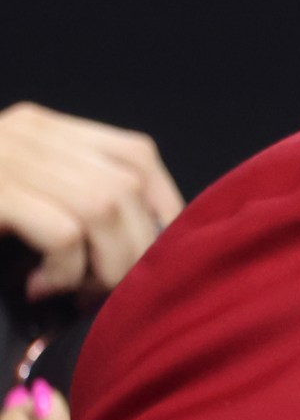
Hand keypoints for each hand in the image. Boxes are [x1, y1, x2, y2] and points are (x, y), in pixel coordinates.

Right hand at [0, 102, 183, 302]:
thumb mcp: (21, 191)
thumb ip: (75, 195)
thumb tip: (144, 239)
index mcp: (45, 128)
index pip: (136, 153)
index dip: (164, 204)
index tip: (164, 249)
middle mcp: (31, 134)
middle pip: (127, 185)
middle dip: (136, 246)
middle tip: (114, 288)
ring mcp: (8, 160)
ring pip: (104, 208)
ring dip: (107, 263)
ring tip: (81, 292)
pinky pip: (64, 235)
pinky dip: (66, 270)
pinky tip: (42, 286)